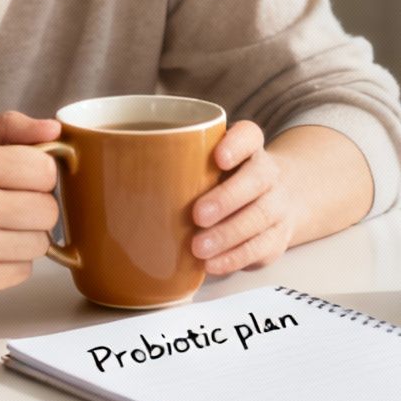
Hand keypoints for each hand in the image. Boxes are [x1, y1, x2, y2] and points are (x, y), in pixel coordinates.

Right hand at [0, 110, 61, 300]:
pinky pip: (23, 271)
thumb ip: (6, 127)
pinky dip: (10, 261)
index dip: (38, 172)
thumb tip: (54, 128)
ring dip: (24, 235)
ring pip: (40, 243)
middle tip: (7, 203)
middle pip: (48, 210)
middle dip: (35, 204)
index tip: (20, 176)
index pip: (45, 170)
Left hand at [189, 121, 298, 275]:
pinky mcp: (277, 237)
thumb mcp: (208, 165)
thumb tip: (123, 182)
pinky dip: (234, 258)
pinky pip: (261, 247)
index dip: (236, 144)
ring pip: (260, 217)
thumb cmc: (224, 181)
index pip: (248, 136)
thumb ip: (180, 167)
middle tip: (197, 215)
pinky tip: (212, 264)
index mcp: (248, 148)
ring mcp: (276, 205)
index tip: (218, 157)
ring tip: (198, 248)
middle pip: (257, 180)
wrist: (273, 200)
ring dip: (227, 234)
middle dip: (226, 199)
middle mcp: (267, 173)